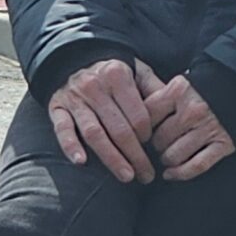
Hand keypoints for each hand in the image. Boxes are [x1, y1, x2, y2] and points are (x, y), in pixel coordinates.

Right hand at [48, 57, 171, 183]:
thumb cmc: (112, 72)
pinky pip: (62, 129)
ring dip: (111, 158)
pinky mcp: (57, 108)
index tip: (153, 147)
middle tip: (147, 175)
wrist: (73, 59)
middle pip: (119, 128)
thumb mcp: (136, 71)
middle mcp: (95, 86)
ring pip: (94, 133)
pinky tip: (81, 162)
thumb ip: (155, 87)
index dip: (147, 134)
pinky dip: (70, 146)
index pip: (138, 113)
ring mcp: (74, 99)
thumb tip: (178, 103)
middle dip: (135, 155)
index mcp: (117, 75)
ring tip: (126, 176)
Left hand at [147, 75, 235, 181]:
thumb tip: (127, 105)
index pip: (147, 116)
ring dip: (167, 160)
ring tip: (167, 155)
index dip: (140, 129)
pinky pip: (195, 166)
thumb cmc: (198, 92)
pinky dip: (180, 173)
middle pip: (159, 139)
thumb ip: (153, 93)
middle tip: (159, 144)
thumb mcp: (176, 86)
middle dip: (156, 146)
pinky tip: (171, 174)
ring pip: (174, 156)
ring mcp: (208, 128)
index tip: (141, 134)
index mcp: (179, 91)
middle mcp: (193, 110)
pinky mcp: (222, 144)